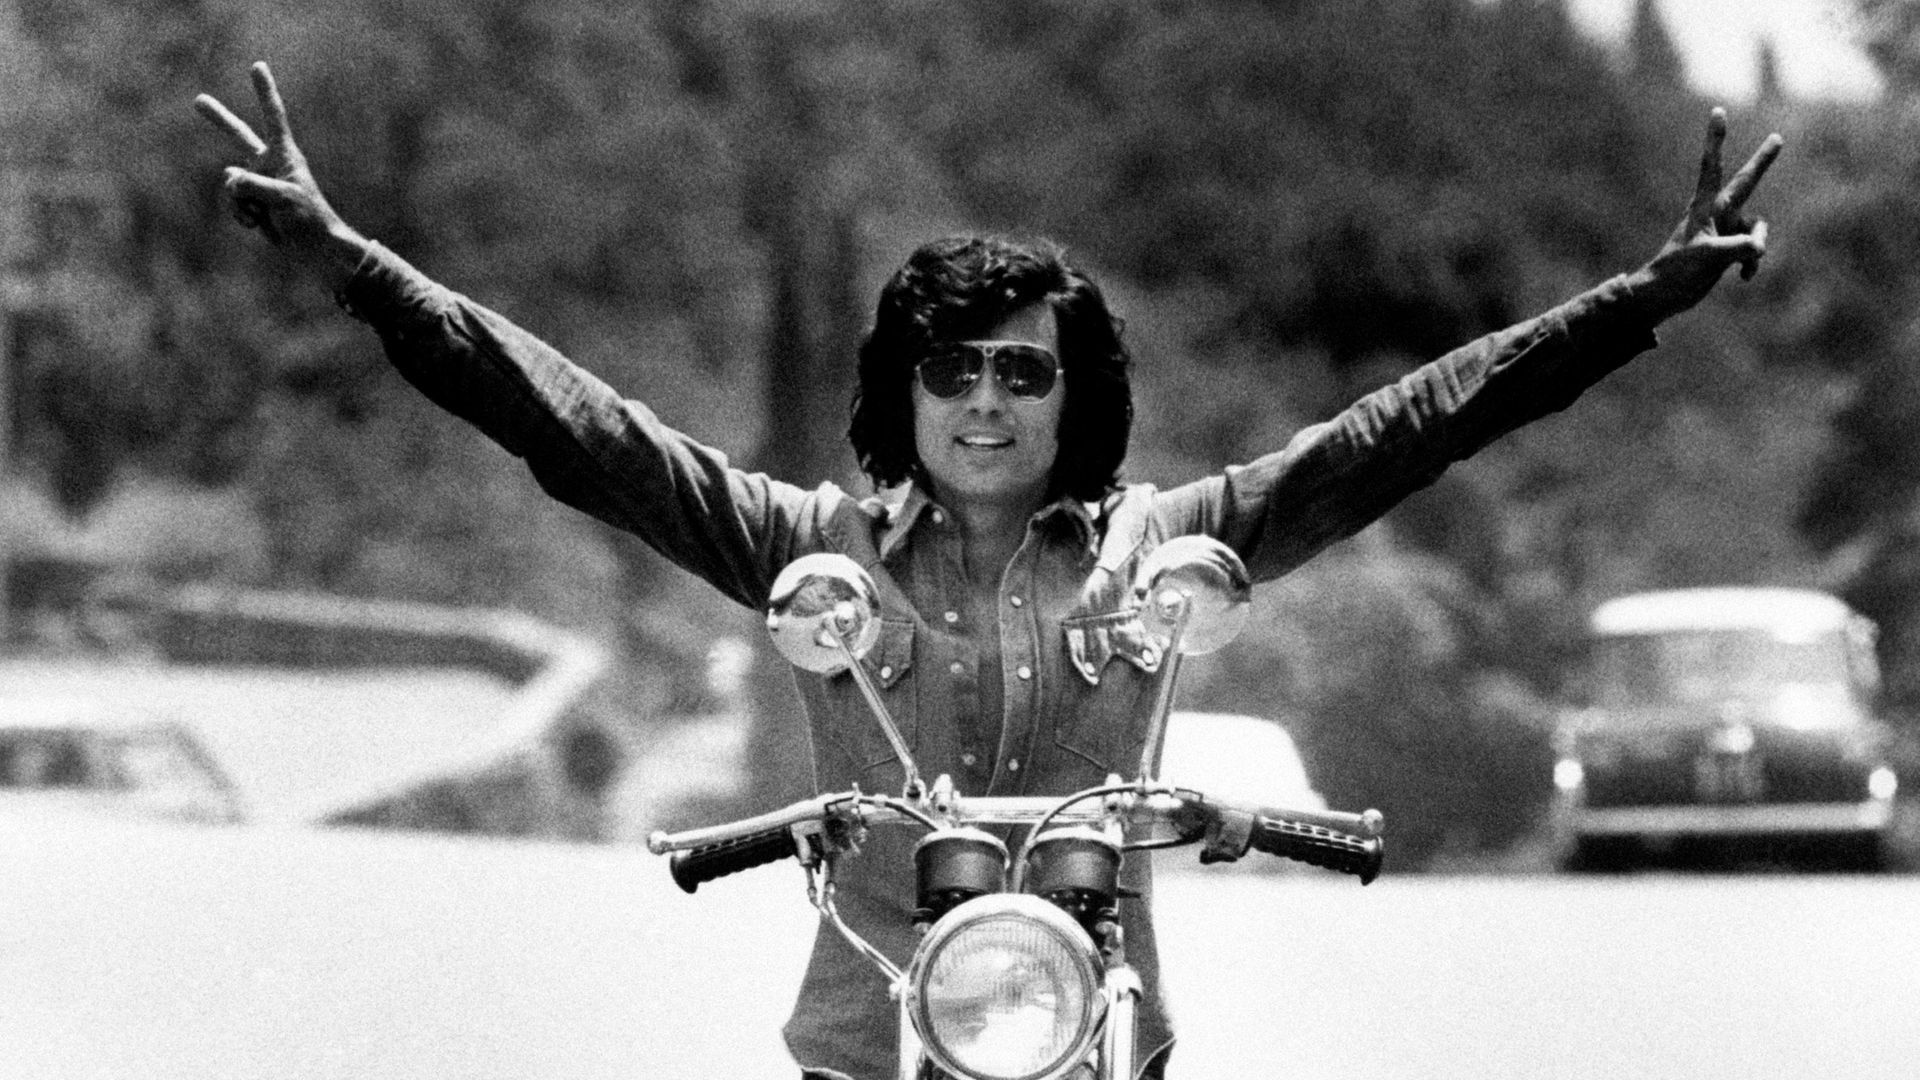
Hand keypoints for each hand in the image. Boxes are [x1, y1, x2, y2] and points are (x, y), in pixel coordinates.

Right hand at [195, 62, 367, 288]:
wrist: (315, 249)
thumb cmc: (308, 219)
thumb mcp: (282, 197)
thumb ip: (252, 185)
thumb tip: (230, 180)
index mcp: (284, 155)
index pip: (273, 117)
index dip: (264, 91)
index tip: (257, 66)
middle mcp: (269, 164)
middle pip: (239, 135)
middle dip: (219, 119)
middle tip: (198, 100)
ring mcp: (259, 183)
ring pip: (230, 182)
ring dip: (241, 202)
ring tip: (263, 214)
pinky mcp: (253, 203)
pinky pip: (234, 203)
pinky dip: (242, 216)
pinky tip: (260, 224)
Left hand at [1627, 107, 1782, 322]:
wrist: (1664, 295)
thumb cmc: (1678, 272)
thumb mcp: (1711, 258)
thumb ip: (1741, 248)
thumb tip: (1761, 246)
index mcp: (1705, 206)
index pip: (1713, 165)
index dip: (1716, 138)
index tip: (1717, 111)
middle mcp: (1716, 213)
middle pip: (1746, 183)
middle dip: (1762, 162)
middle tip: (1778, 138)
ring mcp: (1722, 230)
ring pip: (1755, 228)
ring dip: (1756, 246)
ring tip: (1741, 265)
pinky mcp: (1726, 249)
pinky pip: (1752, 249)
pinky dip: (1752, 262)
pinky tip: (1743, 278)